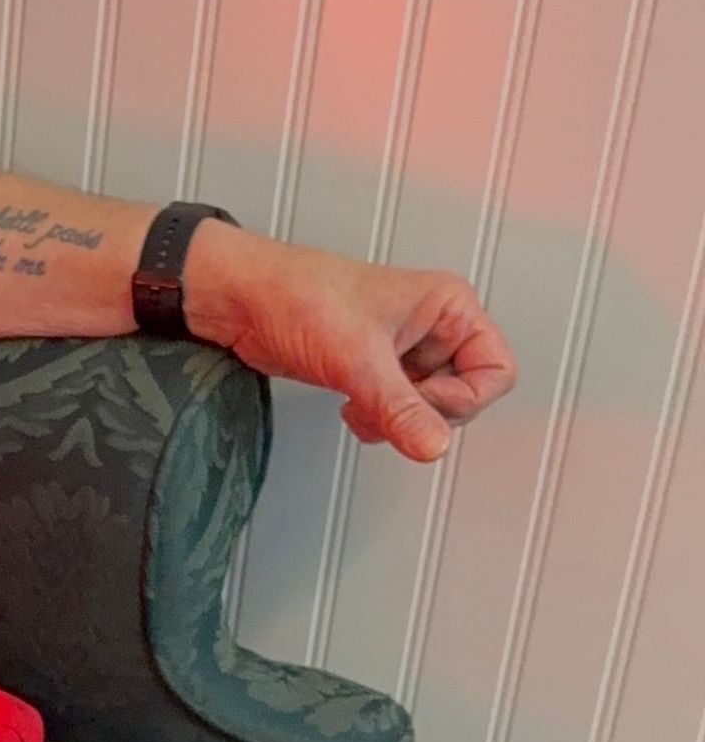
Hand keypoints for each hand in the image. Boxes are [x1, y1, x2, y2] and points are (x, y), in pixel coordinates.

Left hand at [183, 224, 518, 464]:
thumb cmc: (299, 295)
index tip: (422, 397)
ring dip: (397, 421)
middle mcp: (434, 329)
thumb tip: (433, 446)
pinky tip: (350, 408)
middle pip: (465, 398)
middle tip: (386, 400)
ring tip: (361, 402)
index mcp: (449, 307)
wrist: (243, 301)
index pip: (497, 372)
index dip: (464, 398)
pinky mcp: (378, 373)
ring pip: (430, 413)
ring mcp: (406, 354)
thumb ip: (399, 408)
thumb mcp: (357, 358)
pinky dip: (379, 423)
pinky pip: (399, 415)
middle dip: (423, 412)